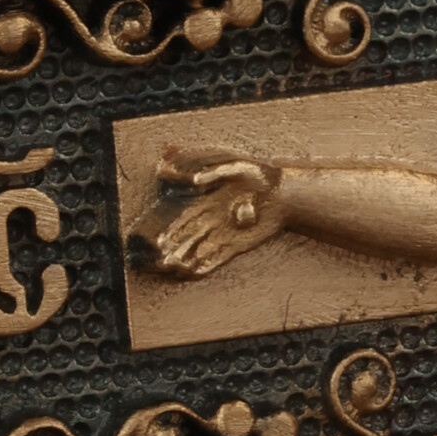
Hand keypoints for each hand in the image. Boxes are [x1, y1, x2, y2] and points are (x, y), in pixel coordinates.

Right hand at [141, 148, 285, 277]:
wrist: (284, 193)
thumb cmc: (256, 174)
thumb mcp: (231, 164)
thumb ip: (206, 168)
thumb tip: (186, 176)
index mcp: (200, 198)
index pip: (176, 215)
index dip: (164, 225)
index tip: (152, 235)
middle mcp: (206, 218)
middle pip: (182, 235)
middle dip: (168, 245)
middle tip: (154, 254)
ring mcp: (219, 234)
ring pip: (194, 249)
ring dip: (180, 258)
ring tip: (166, 266)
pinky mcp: (234, 246)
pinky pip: (214, 259)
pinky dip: (202, 265)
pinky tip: (188, 271)